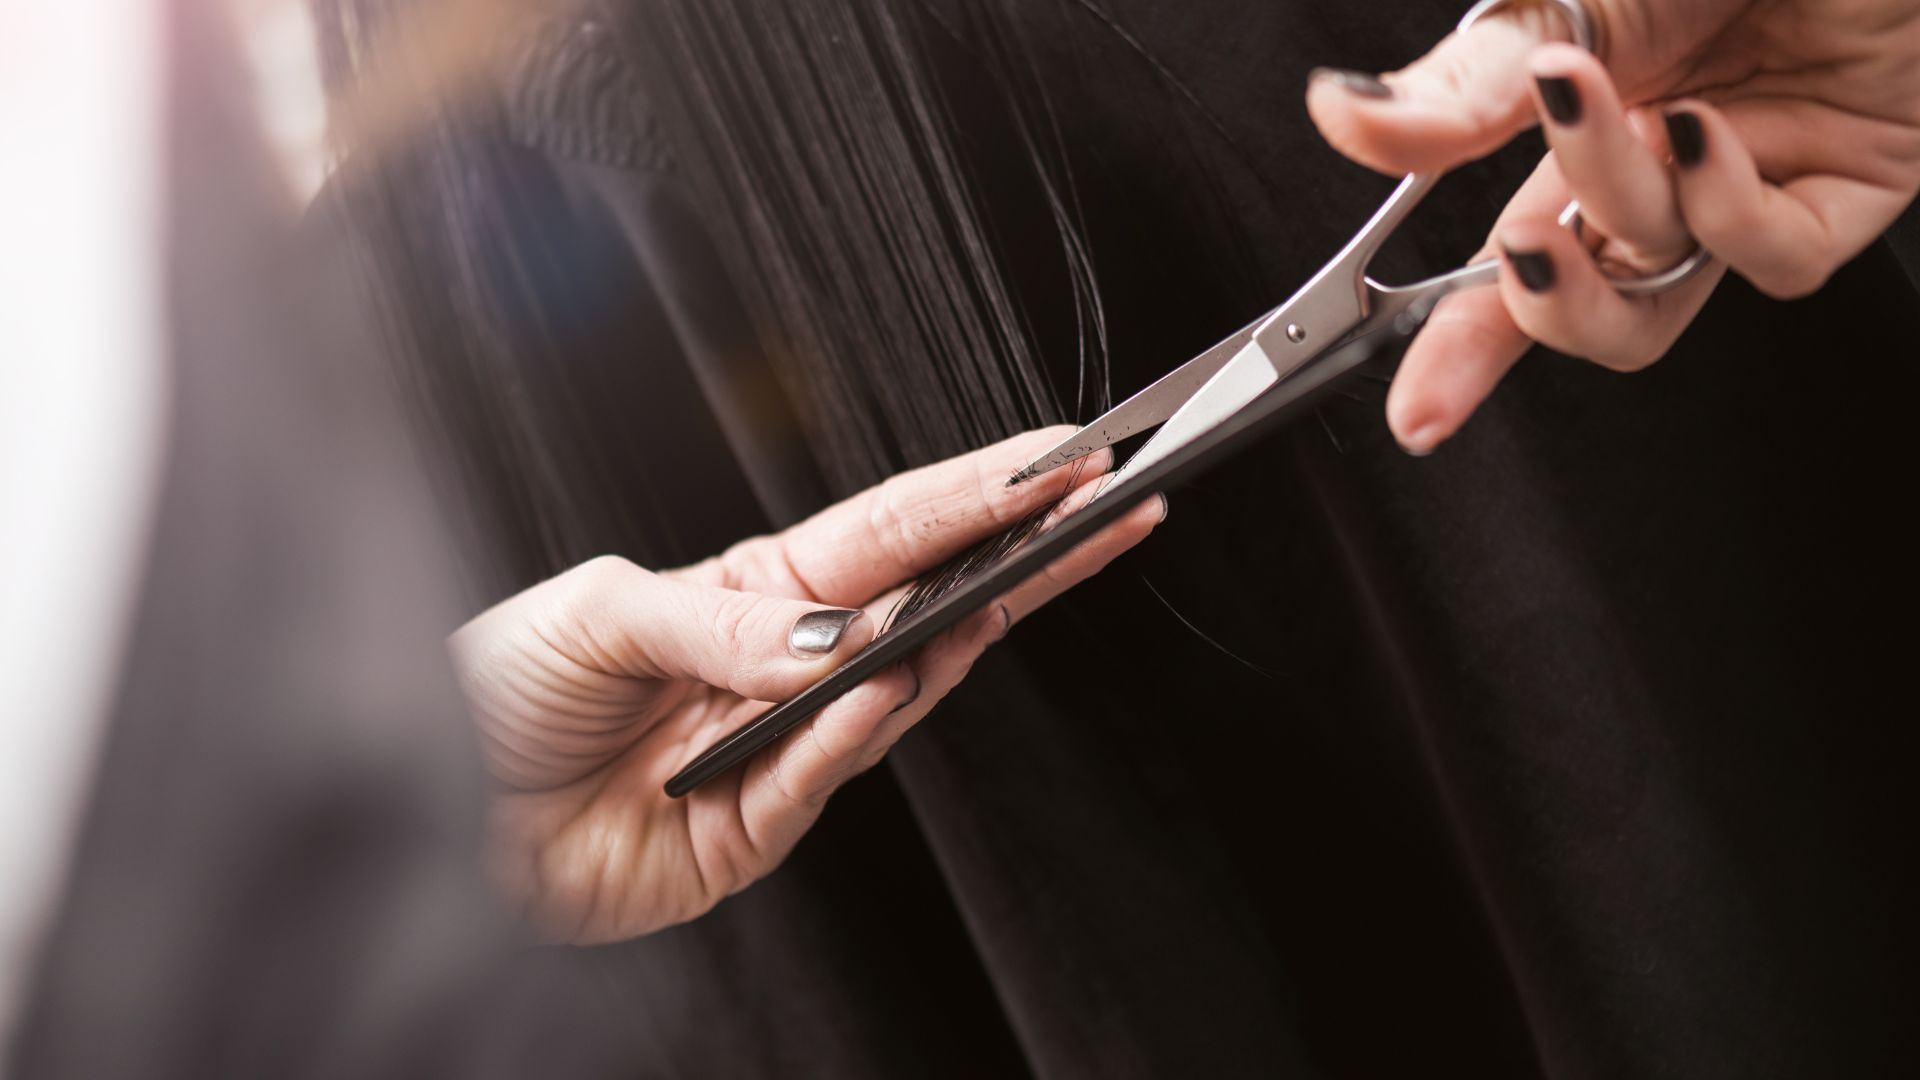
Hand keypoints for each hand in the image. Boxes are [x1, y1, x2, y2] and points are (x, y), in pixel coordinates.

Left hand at [449, 428, 1161, 942]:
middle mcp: (783, 663)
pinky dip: (861, 723)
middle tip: (1114, 506)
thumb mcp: (596, 615)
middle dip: (1027, 553)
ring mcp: (781, 746)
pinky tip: (890, 675)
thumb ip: (719, 620)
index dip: (979, 493)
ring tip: (1007, 579)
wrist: (422, 817)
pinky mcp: (756, 830)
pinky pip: (825, 772)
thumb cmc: (495, 695)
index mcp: (753, 591)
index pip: (891, 532)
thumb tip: (841, 631)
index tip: (1064, 456)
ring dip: (953, 634)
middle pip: (930, 602)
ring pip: (897, 689)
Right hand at [1307, 0, 1919, 453]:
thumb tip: (1347, 119)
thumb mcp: (1566, 0)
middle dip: (1531, 314)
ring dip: (1623, 233)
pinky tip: (1706, 130)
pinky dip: (1724, 205)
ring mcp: (1752, 187)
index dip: (1456, 341)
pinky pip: (1767, 260)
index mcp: (1593, 122)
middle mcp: (1663, 169)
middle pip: (1578, 304)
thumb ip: (1464, 83)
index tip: (1419, 407)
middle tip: (1525, 257)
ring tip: (1628, 134)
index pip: (1506, 257)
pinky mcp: (1849, 192)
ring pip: (1660, 297)